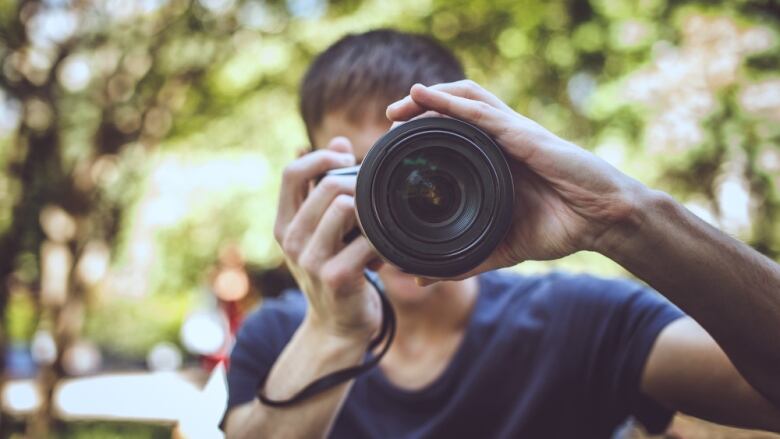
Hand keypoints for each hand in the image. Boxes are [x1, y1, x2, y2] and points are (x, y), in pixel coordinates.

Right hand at [274, 137, 381, 342]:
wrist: (338, 328)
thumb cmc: (335, 270)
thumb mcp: (322, 230)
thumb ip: (325, 186)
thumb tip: (339, 140)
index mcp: (283, 224)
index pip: (292, 172)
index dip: (321, 157)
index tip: (346, 159)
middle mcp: (291, 240)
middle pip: (327, 186)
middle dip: (358, 185)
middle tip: (375, 199)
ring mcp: (311, 260)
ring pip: (345, 206)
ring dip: (370, 211)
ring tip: (378, 227)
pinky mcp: (336, 276)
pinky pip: (367, 238)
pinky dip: (382, 238)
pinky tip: (385, 250)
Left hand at [386, 81, 648, 278]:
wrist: (603, 222)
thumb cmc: (560, 227)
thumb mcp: (500, 248)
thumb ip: (462, 262)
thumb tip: (421, 278)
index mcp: (493, 162)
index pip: (451, 136)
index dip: (420, 134)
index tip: (389, 146)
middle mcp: (499, 142)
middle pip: (453, 110)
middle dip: (417, 109)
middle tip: (388, 120)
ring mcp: (511, 134)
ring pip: (465, 99)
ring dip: (430, 97)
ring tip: (400, 105)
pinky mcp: (523, 134)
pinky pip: (481, 112)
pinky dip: (451, 102)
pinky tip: (426, 96)